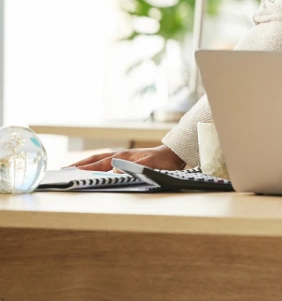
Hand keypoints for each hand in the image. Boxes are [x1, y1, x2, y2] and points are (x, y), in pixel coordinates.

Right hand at [68, 145, 185, 172]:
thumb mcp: (148, 166)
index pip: (100, 163)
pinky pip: (106, 160)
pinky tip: (93, 167)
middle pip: (96, 159)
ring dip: (86, 163)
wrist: (173, 154)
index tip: (72, 171)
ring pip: (100, 158)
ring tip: (73, 167)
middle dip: (80, 164)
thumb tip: (113, 170)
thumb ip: (132, 169)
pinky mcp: (127, 159)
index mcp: (123, 157)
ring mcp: (123, 156)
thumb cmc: (162, 161)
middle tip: (64, 169)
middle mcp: (121, 155)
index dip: (86, 168)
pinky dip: (96, 163)